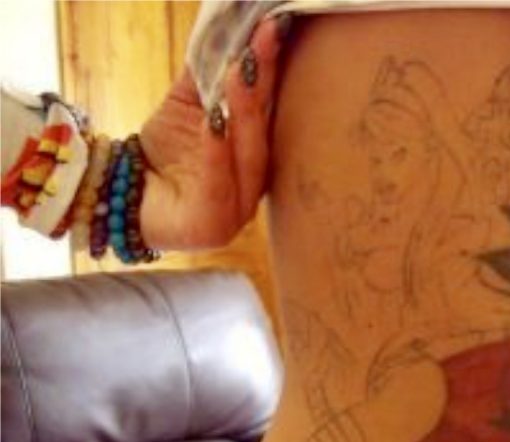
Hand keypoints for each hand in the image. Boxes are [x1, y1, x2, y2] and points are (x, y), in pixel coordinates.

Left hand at [139, 17, 285, 248]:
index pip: (267, 108)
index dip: (270, 69)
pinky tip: (214, 123)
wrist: (120, 200)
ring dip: (244, 114)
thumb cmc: (161, 156)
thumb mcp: (185, 106)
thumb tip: (224, 28)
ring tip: (240, 74)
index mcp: (254, 153)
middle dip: (262, 85)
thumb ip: (206, 76)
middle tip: (260, 44)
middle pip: (262, 130)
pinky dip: (216, 153)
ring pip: (249, 159)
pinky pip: (219, 187)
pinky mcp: (213, 227)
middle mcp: (253, 183)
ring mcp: (237, 209)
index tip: (272, 28)